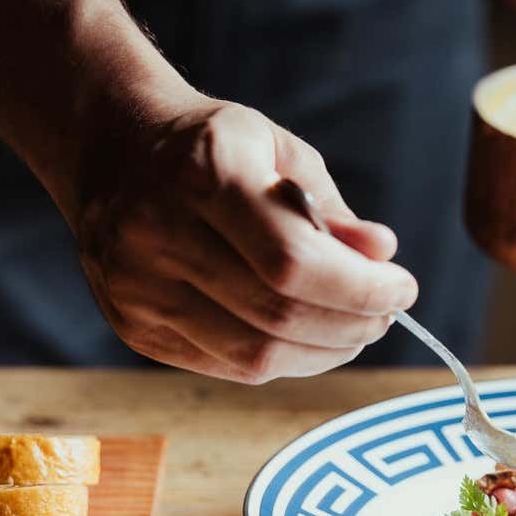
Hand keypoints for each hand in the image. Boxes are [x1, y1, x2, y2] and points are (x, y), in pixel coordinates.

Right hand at [74, 97, 417, 383]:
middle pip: (276, 315)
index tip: (401, 289)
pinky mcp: (133, 327)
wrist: (113, 151)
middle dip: (350, 325)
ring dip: (323, 353)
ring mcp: (136, 289)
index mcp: (201, 173)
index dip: (359, 288)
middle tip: (383, 315)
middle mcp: (156, 233)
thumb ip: (328, 208)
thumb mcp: (277, 150)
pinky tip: (305, 339)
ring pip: (254, 355)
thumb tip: (382, 258)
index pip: (293, 260)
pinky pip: (227, 366)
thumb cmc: (211, 148)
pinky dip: (282, 361)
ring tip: (353, 330)